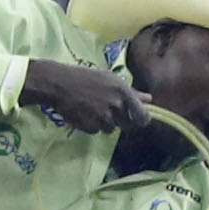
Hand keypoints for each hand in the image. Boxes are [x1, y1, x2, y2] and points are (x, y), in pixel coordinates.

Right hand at [21, 59, 152, 133]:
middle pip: (127, 125)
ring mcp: (102, 118)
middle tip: (110, 110)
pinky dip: (92, 125)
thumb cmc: (86, 78)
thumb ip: (131, 92)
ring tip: (94, 108)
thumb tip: (149, 99)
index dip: (142, 119)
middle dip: (121, 120)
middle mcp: (116, 106)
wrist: (59, 84)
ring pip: (111, 128)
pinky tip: (85, 113)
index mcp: (123, 92)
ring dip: (105, 122)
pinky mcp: (90, 127)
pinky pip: (97, 131)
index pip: (142, 116)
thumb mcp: (110, 79)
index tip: (139, 119)